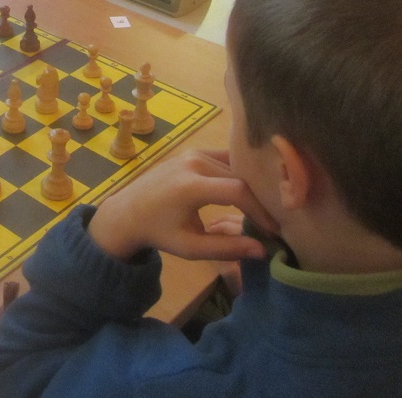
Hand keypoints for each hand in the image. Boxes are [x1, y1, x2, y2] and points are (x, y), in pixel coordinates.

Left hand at [87, 148, 278, 262]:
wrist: (127, 212)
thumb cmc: (159, 232)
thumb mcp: (190, 247)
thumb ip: (226, 248)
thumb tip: (262, 250)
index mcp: (190, 185)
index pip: (238, 191)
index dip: (259, 211)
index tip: (273, 229)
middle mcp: (193, 162)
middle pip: (239, 176)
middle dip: (259, 199)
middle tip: (273, 220)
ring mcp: (192, 153)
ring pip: (234, 166)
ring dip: (250, 186)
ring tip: (263, 208)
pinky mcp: (192, 152)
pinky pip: (224, 158)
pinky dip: (238, 172)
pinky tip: (248, 190)